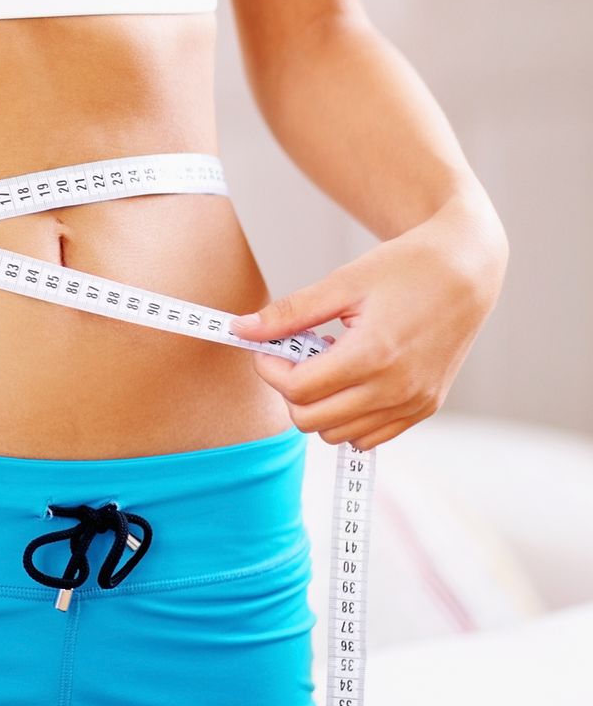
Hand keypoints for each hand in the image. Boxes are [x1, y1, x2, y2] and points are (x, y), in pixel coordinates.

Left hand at [227, 200, 506, 451]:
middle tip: (296, 354)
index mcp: (373, 355)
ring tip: (330, 361)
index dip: (270, 369)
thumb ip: (289, 313)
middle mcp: (397, 388)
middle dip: (290, 390)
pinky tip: (352, 377)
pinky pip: (370, 436)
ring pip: (339, 435)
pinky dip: (349, 417)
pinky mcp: (426, 408)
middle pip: (312, 420)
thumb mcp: (342, 282)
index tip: (269, 347)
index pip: (298, 390)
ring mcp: (415, 403)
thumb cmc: (404, 268)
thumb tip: (240, 330)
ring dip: (320, 405)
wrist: (466, 271)